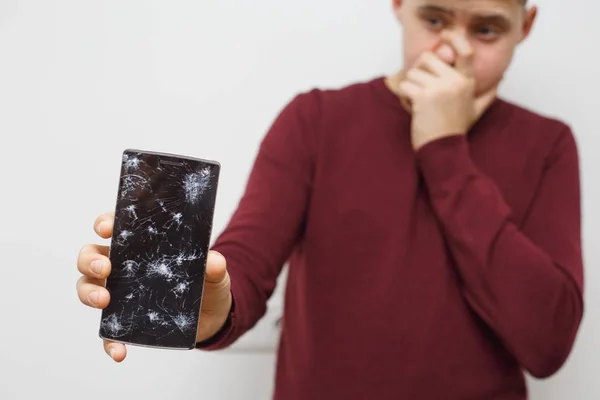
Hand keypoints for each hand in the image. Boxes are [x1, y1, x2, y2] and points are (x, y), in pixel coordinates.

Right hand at [76, 212, 231, 361]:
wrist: (212, 315)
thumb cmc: (206, 282)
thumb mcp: (214, 272)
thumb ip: (214, 265)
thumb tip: (212, 262)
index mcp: (140, 245)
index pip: (116, 227)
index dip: (105, 223)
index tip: (106, 228)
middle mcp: (123, 266)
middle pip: (91, 256)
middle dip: (90, 260)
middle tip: (104, 268)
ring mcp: (120, 294)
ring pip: (88, 287)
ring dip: (89, 293)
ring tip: (104, 301)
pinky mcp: (124, 322)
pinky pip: (108, 333)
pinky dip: (109, 342)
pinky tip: (118, 350)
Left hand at [398, 31, 497, 150]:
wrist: (444, 149)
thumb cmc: (456, 130)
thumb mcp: (476, 111)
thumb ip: (488, 94)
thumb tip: (501, 80)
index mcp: (467, 82)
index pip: (465, 52)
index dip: (455, 39)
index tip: (446, 35)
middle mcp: (455, 82)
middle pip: (428, 58)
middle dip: (418, 71)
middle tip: (420, 88)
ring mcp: (439, 89)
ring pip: (412, 73)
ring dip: (409, 87)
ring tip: (416, 103)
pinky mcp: (423, 97)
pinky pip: (404, 86)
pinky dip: (402, 97)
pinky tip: (410, 108)